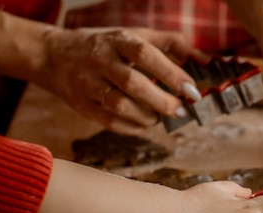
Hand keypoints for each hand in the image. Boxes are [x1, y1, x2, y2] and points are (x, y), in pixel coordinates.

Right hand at [38, 26, 200, 134]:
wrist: (55, 56)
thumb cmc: (107, 46)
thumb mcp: (136, 35)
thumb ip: (172, 44)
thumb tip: (207, 59)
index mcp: (118, 40)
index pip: (146, 55)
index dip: (171, 73)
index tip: (192, 90)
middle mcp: (100, 60)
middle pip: (133, 83)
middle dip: (162, 101)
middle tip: (179, 109)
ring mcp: (88, 84)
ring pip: (119, 105)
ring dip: (147, 116)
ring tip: (159, 116)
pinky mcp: (82, 105)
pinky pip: (109, 122)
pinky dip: (132, 127)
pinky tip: (144, 124)